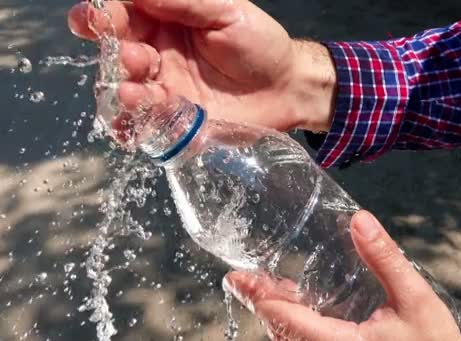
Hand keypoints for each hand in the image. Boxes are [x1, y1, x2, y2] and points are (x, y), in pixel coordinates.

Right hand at [67, 0, 335, 137]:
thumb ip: (181, 1)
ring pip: (126, 91)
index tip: (93, 19)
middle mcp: (157, 55)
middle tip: (133, 58)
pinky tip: (133, 126)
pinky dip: (131, 127)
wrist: (286, 89)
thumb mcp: (225, 11)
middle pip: (116, 54)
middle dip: (115, 55)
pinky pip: (142, 126)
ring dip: (122, 92)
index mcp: (164, 22)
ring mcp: (164, 90)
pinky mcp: (174, 122)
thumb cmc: (259, 43)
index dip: (102, 15)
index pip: (122, 15)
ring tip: (135, 93)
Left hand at [223, 211, 460, 340]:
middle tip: (245, 278)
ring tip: (265, 288)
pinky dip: (294, 325)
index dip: (258, 296)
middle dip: (262, 303)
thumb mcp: (417, 301)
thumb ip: (386, 260)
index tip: (236, 277)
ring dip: (276, 314)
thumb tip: (359, 220)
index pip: (284, 319)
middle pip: (281, 331)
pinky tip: (299, 308)